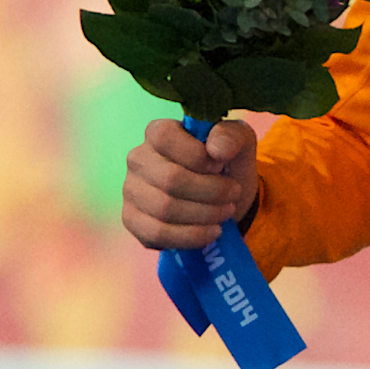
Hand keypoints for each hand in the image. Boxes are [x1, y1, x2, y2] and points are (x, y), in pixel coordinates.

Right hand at [122, 117, 261, 251]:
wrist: (223, 196)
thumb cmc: (226, 162)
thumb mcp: (239, 141)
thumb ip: (231, 136)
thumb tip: (217, 149)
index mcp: (157, 132)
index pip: (165, 138)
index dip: (198, 156)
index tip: (220, 166)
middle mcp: (138, 159)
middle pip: (170, 179)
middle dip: (211, 191)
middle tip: (233, 194)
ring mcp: (131, 191)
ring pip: (164, 209)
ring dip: (205, 214)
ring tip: (226, 211)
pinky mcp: (132, 220)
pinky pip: (156, 234)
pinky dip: (191, 236)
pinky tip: (212, 231)